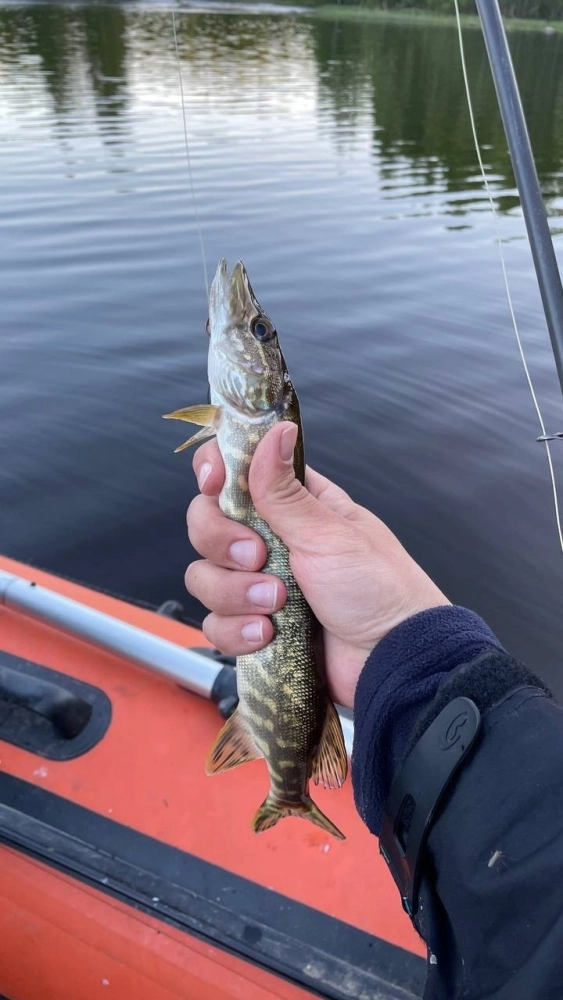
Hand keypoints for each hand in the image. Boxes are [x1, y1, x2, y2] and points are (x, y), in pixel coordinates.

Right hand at [186, 422, 448, 708]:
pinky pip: (216, 623)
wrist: (392, 660)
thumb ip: (284, 490)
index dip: (215, 472)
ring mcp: (259, 583)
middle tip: (257, 557)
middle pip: (206, 523)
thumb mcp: (329, 533)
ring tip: (277, 603)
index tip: (213, 484)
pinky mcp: (255, 625)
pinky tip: (268, 634)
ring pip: (205, 576)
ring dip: (234, 592)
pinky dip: (237, 630)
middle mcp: (271, 539)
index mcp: (294, 504)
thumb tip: (276, 429)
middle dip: (222, 543)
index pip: (236, 472)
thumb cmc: (378, 587)